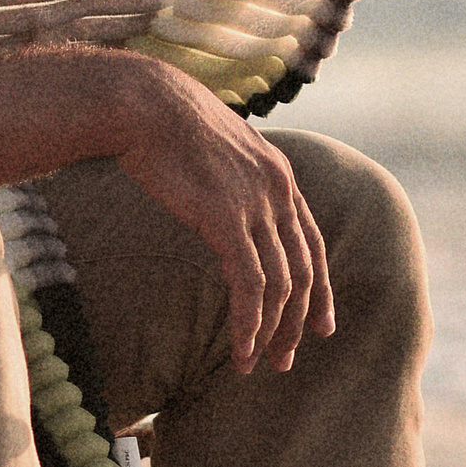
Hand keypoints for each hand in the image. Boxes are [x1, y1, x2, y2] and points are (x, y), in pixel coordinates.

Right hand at [112, 65, 334, 373]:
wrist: (143, 102)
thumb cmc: (164, 123)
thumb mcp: (214, 151)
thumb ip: (229, 182)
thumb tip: (219, 206)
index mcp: (280, 175)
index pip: (312, 244)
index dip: (321, 288)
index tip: (322, 325)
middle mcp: (279, 191)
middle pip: (304, 271)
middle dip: (298, 322)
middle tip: (285, 361)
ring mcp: (257, 204)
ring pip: (281, 284)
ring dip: (271, 331)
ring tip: (254, 364)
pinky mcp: (227, 218)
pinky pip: (250, 284)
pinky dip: (250, 322)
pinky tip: (242, 347)